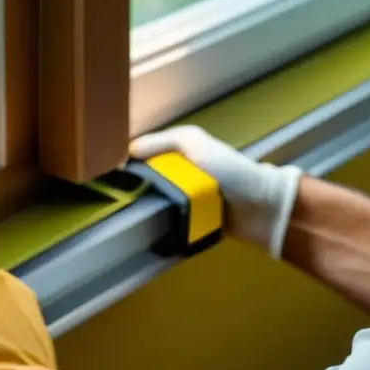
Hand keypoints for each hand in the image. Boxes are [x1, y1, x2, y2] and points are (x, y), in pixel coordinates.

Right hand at [129, 126, 303, 258]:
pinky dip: (163, 224)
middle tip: (116, 199)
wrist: (259, 207)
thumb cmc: (230, 170)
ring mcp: (189, 198)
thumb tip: (129, 149)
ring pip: (158, 202)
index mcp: (183, 150)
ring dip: (148, 208)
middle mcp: (185, 172)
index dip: (131, 162)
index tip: (110, 173)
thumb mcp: (194, 143)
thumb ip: (162, 142)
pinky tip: (148, 228)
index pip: (148, 153)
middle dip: (136, 188)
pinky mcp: (194, 220)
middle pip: (150, 180)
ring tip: (128, 217)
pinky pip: (171, 221)